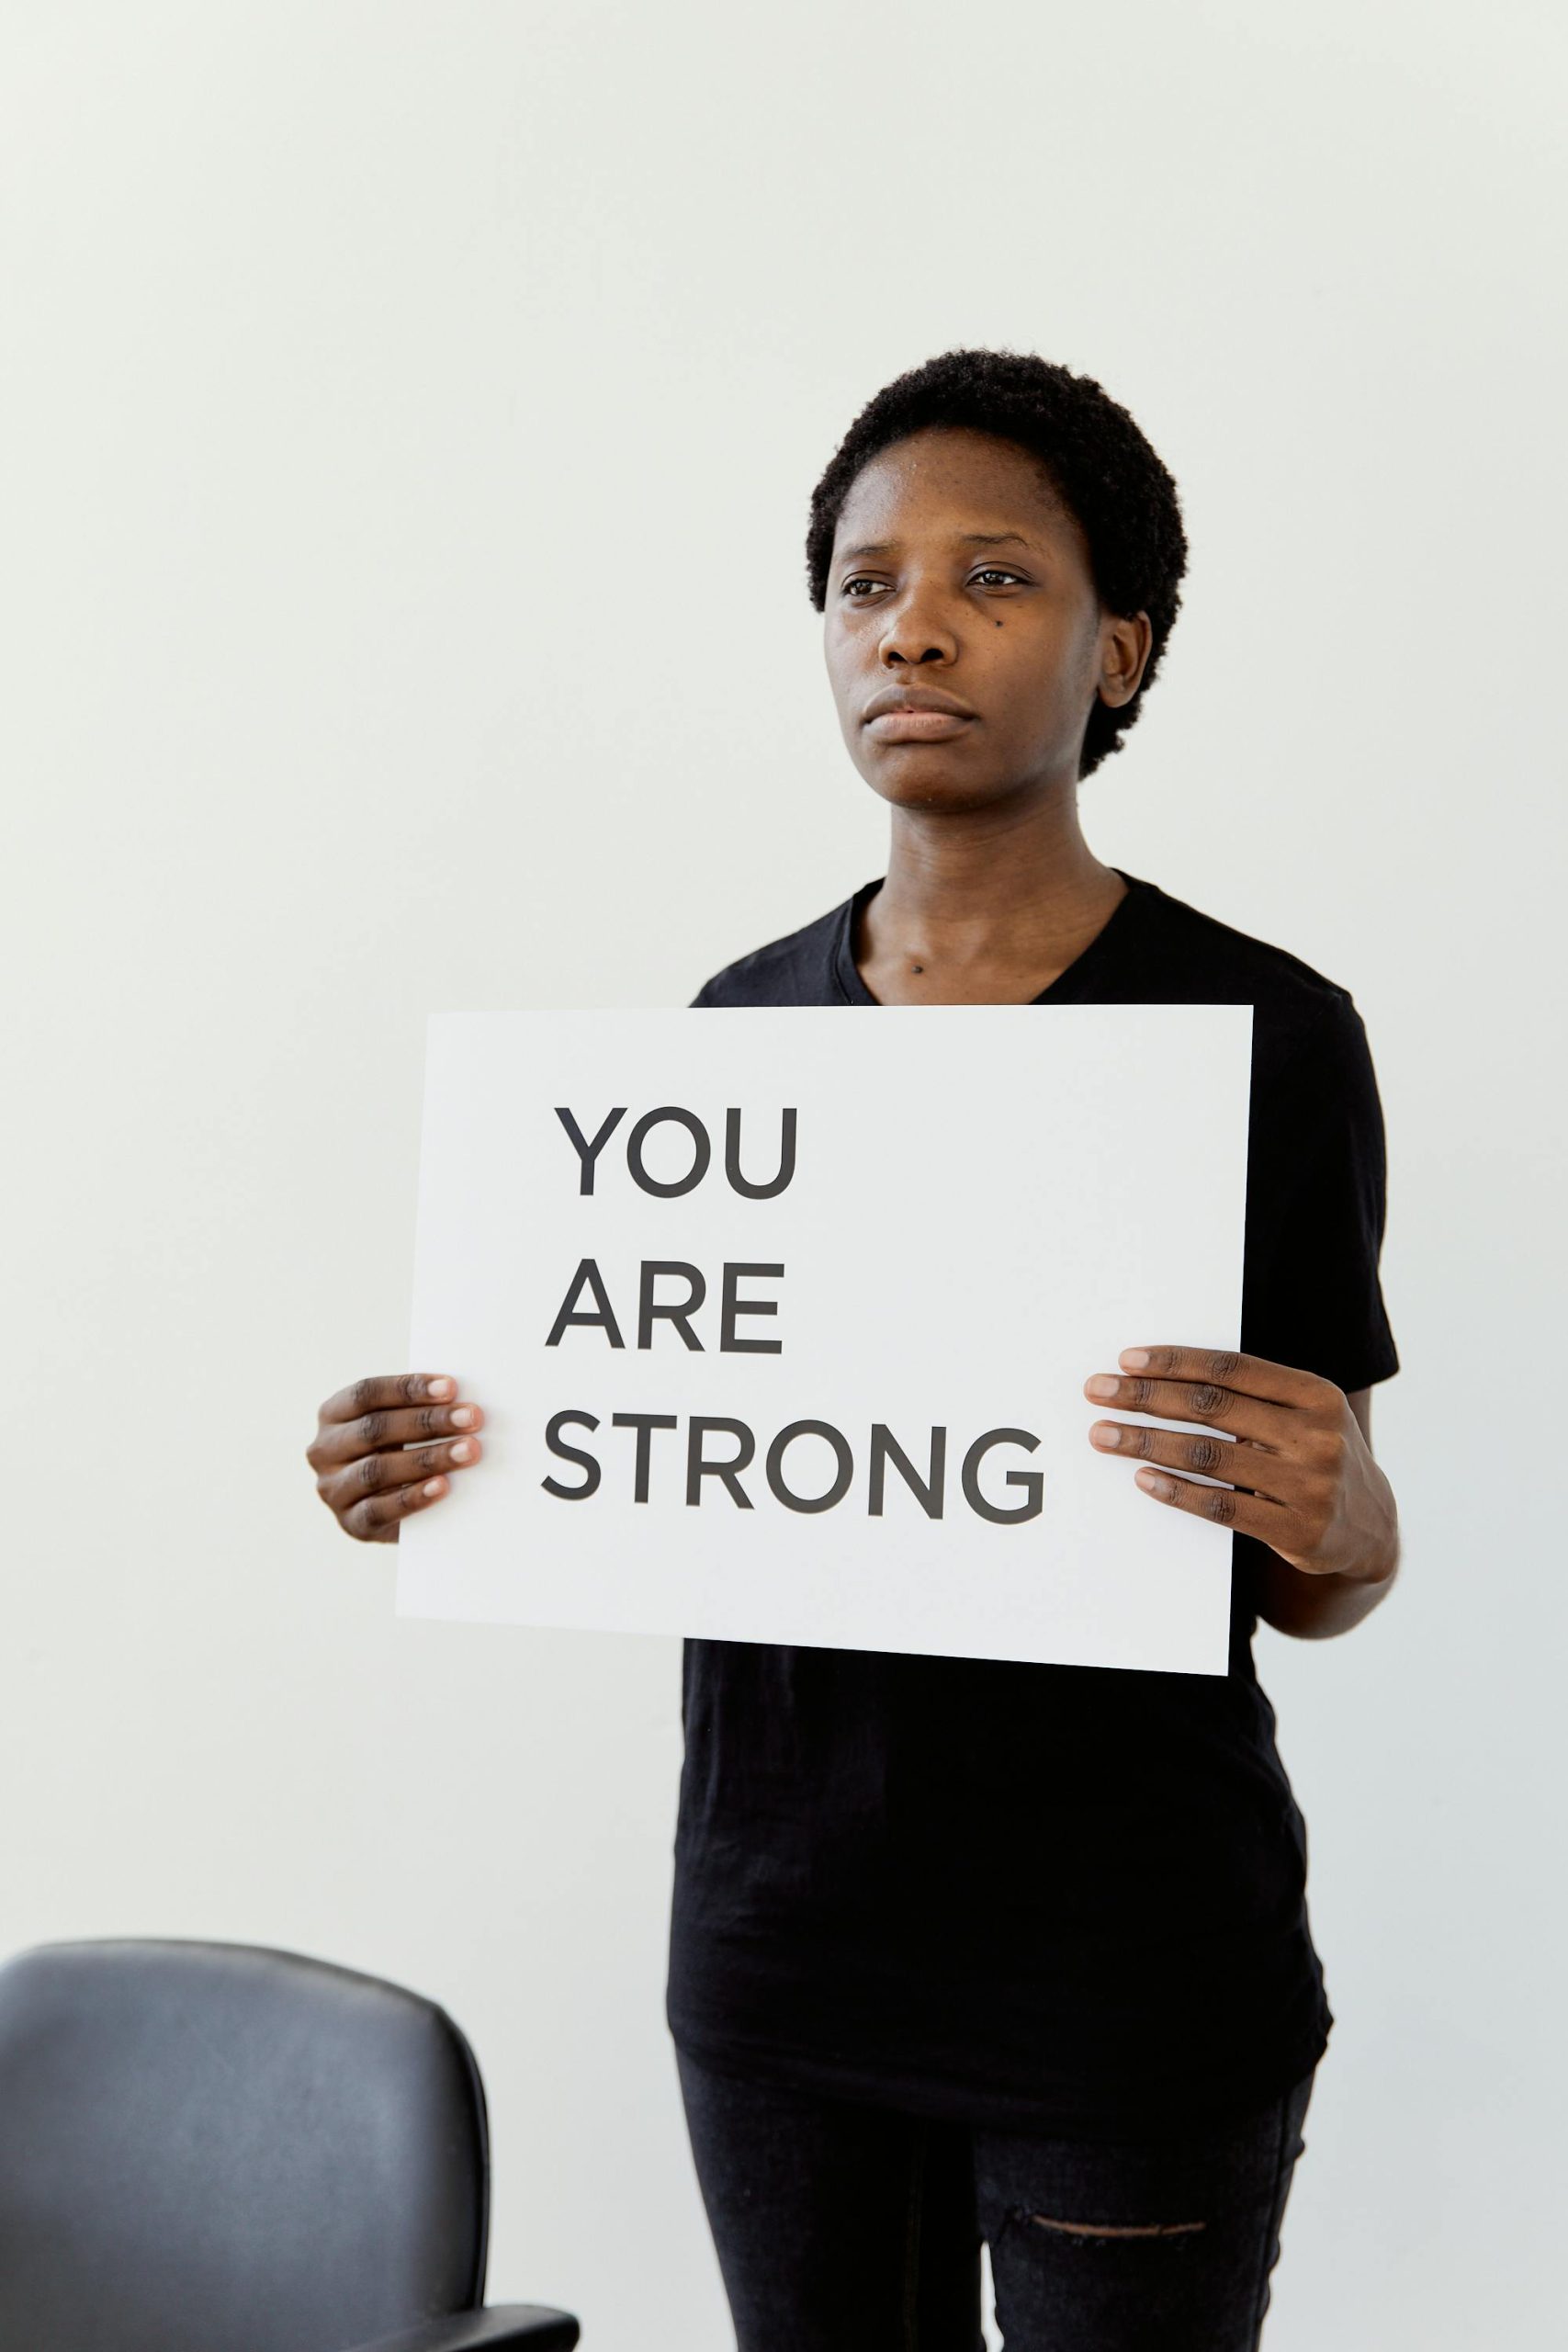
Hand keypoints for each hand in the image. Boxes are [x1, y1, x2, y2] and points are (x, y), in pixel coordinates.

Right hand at [307, 1372, 485, 1542]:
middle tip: (471, 1418)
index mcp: (332, 1415)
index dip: (408, 1389)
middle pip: (374, 1429)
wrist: (394, 1510)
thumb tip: (461, 1401)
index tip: (451, 1387)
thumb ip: (417, 1410)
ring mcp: (333, 1489)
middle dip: (427, 1421)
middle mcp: (324, 1451)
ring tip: (469, 1451)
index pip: (365, 1394)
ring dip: (428, 1458)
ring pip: (377, 1470)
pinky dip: (414, 1497)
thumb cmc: (399, 1451)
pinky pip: (380, 1510)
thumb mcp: (399, 1428)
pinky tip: (443, 1486)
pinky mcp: (351, 1524)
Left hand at [1083, 1345, 1396, 1583]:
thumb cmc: (1315, 1455)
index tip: (1126, 1361)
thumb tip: (1159, 1375)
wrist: (1370, 1529)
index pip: (1231, 1368)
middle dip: (1147, 1397)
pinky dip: (1177, 1491)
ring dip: (1147, 1443)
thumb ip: (1252, 1395)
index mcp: (1316, 1395)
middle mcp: (1318, 1436)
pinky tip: (1142, 1479)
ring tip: (1105, 1435)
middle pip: (1213, 1408)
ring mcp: (1311, 1486)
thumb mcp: (1304, 1414)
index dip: (1175, 1362)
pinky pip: (1222, 1506)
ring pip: (1209, 1457)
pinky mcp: (1298, 1531)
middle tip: (1098, 1392)